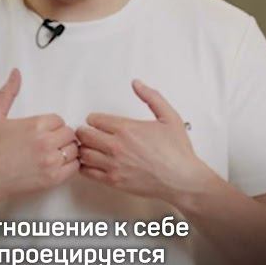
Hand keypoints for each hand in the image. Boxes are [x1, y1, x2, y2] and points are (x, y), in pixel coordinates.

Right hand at [0, 68, 78, 208]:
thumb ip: (7, 93)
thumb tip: (16, 72)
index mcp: (36, 124)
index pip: (59, 120)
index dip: (51, 126)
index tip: (42, 133)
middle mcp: (46, 141)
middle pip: (69, 133)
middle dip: (60, 137)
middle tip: (47, 144)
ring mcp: (51, 161)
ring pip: (74, 149)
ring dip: (66, 151)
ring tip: (51, 155)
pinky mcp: (52, 179)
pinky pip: (74, 167)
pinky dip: (68, 166)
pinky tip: (54, 166)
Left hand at [76, 79, 213, 200]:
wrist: (182, 180)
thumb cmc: (177, 152)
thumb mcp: (169, 117)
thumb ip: (151, 97)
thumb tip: (137, 84)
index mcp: (127, 128)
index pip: (94, 119)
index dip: (94, 119)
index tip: (97, 122)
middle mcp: (116, 146)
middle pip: (84, 135)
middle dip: (84, 132)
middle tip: (89, 134)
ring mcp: (113, 165)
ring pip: (83, 153)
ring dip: (84, 149)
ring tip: (91, 148)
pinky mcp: (113, 181)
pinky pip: (88, 172)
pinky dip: (85, 166)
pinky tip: (93, 163)